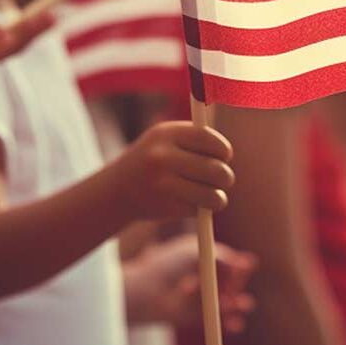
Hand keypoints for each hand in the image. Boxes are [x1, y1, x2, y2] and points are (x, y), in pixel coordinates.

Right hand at [109, 121, 234, 220]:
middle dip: (226, 177)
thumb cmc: (153, 159)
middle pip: (214, 169)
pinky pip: (197, 209)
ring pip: (210, 194)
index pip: (207, 139)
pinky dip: (201, 209)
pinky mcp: (164, 208)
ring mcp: (162, 184)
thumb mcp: (167, 138)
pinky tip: (194, 204)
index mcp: (166, 134)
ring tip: (217, 196)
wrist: (117, 189)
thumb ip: (196, 137)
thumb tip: (227, 150)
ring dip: (219, 198)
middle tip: (225, 179)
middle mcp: (163, 157)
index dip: (223, 149)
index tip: (226, 156)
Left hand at [124, 233, 256, 331]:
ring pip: (228, 302)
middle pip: (231, 282)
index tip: (249, 265)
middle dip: (239, 284)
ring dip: (236, 303)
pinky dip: (229, 322)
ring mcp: (201, 297)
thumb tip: (245, 262)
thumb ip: (222, 256)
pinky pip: (219, 320)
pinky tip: (236, 323)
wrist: (146, 291)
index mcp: (203, 257)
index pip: (229, 261)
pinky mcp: (197, 317)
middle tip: (239, 286)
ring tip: (240, 304)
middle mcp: (204, 277)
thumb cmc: (168, 265)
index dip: (239, 265)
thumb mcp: (197, 252)